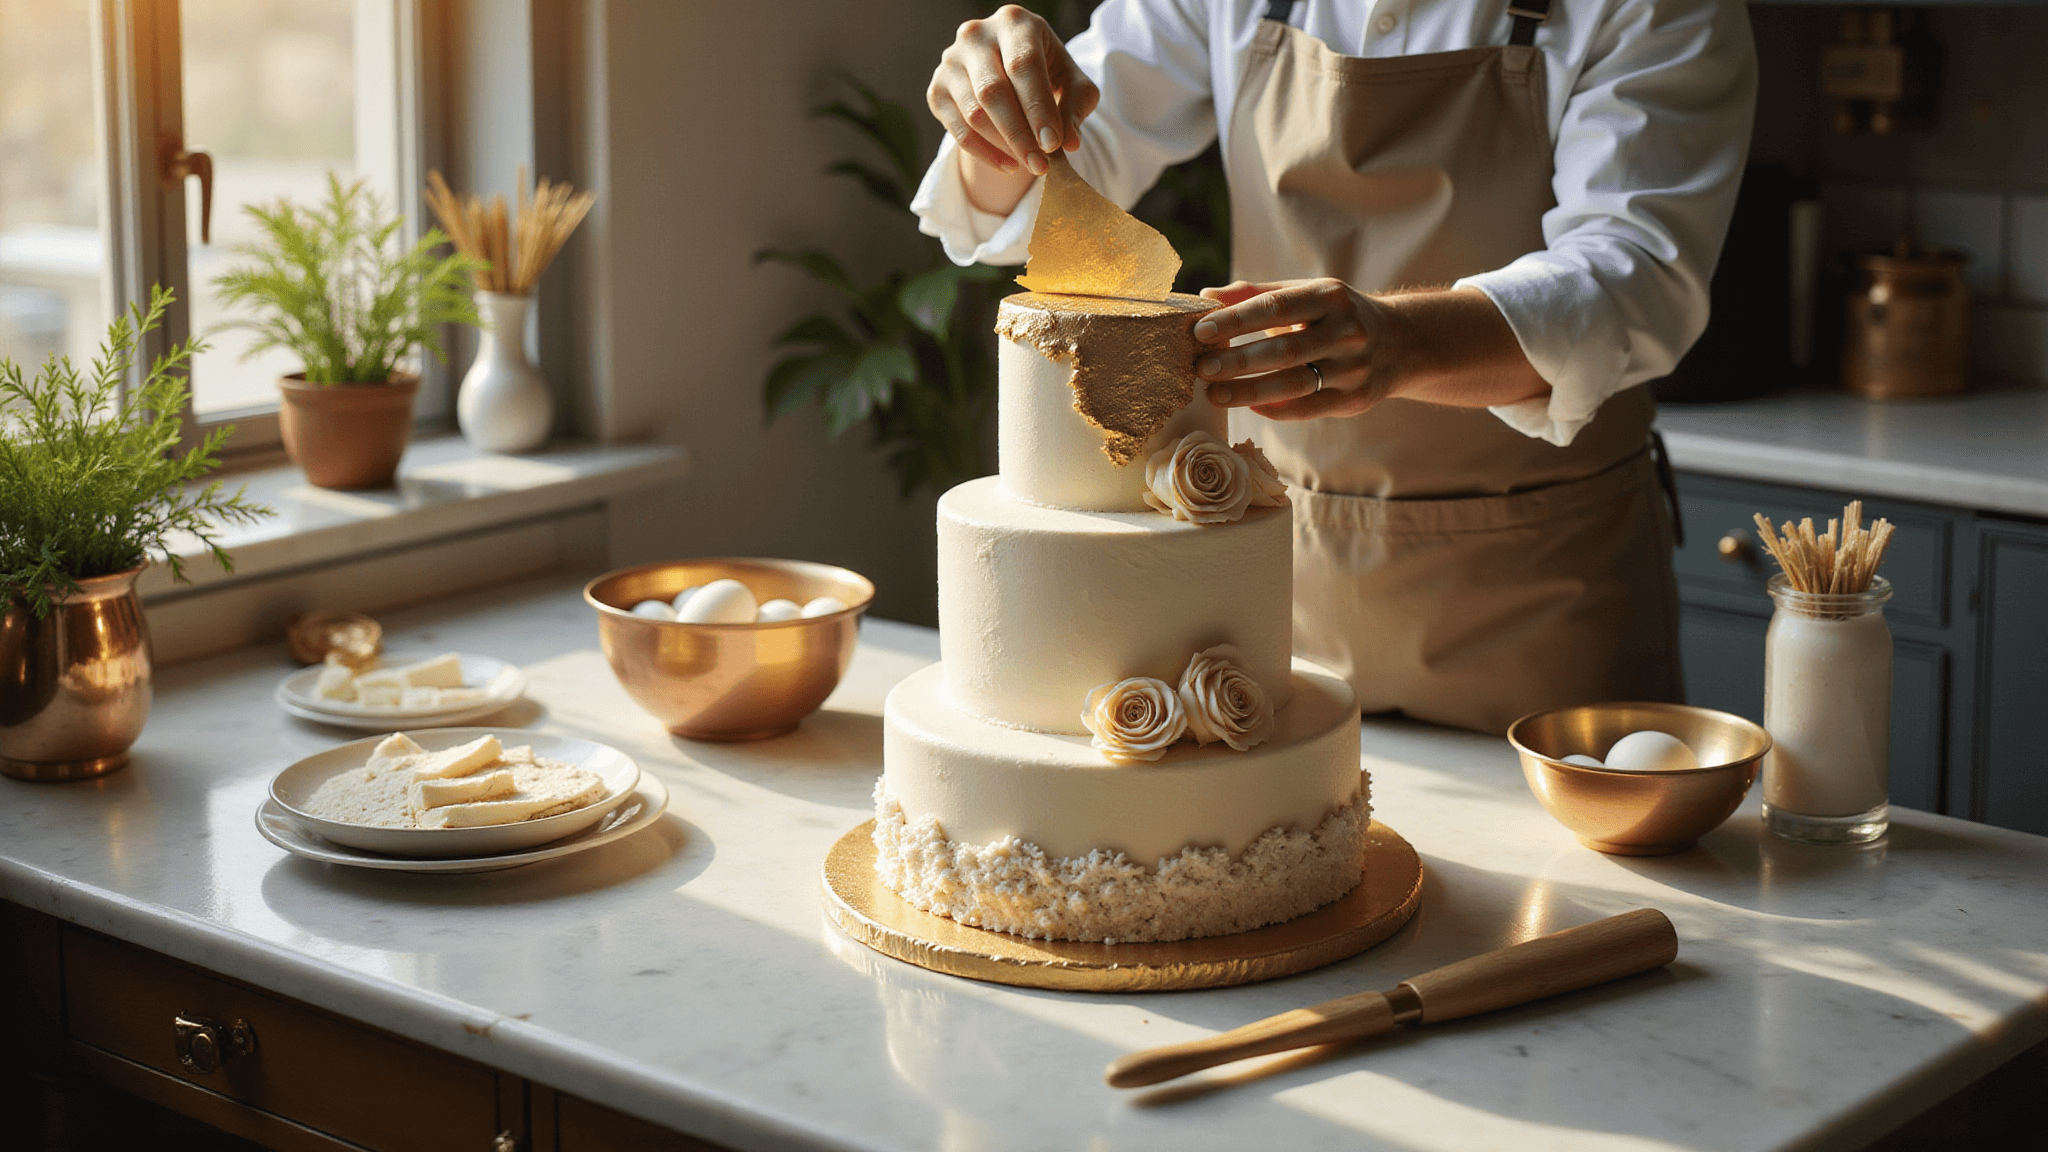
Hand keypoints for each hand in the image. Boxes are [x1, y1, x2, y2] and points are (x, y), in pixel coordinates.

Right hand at [929, 5, 1099, 177]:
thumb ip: (1075, 106)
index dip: (1038, 107)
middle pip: (993, 91)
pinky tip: (1009, 164)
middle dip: (1019, 134)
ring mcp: (951, 61)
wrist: (1009, 68)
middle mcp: (976, 35)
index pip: (1023, 64)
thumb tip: (1070, 142)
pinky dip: (984, 153)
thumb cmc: (1047, 71)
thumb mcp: (1071, 82)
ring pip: (973, 113)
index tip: (1053, 144)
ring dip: (1003, 146)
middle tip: (1040, 165)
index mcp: (1014, 22)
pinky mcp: (937, 89)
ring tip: (1030, 165)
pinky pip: (957, 130)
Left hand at [1193, 279, 1406, 420]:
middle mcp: (1346, 331)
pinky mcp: (1355, 399)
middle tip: (1202, 368)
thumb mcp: (1307, 293)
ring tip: (1215, 394)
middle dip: (1238, 361)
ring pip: (1293, 385)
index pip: (1276, 306)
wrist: (1400, 342)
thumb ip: (1257, 294)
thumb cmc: (1336, 315)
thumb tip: (1206, 297)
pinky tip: (1249, 406)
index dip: (1237, 319)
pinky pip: (1307, 409)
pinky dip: (1275, 410)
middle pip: (1283, 350)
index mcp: (1330, 296)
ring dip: (1249, 392)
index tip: (1201, 330)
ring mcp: (1353, 368)